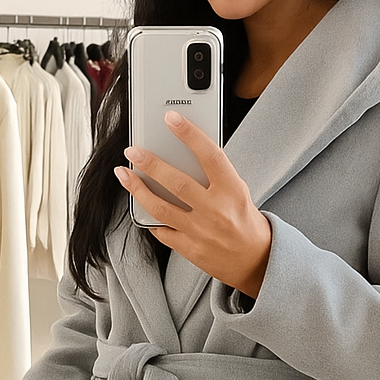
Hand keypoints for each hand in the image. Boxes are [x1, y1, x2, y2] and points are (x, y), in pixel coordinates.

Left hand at [114, 111, 271, 298]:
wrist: (255, 261)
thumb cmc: (245, 221)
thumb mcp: (238, 191)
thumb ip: (215, 175)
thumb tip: (184, 153)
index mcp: (232, 191)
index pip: (209, 156)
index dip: (189, 134)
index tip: (171, 118)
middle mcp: (215, 211)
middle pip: (177, 182)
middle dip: (150, 164)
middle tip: (132, 151)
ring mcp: (200, 232)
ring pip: (161, 208)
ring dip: (138, 189)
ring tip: (124, 174)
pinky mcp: (190, 249)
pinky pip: (161, 231)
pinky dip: (149, 217)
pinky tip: (140, 204)